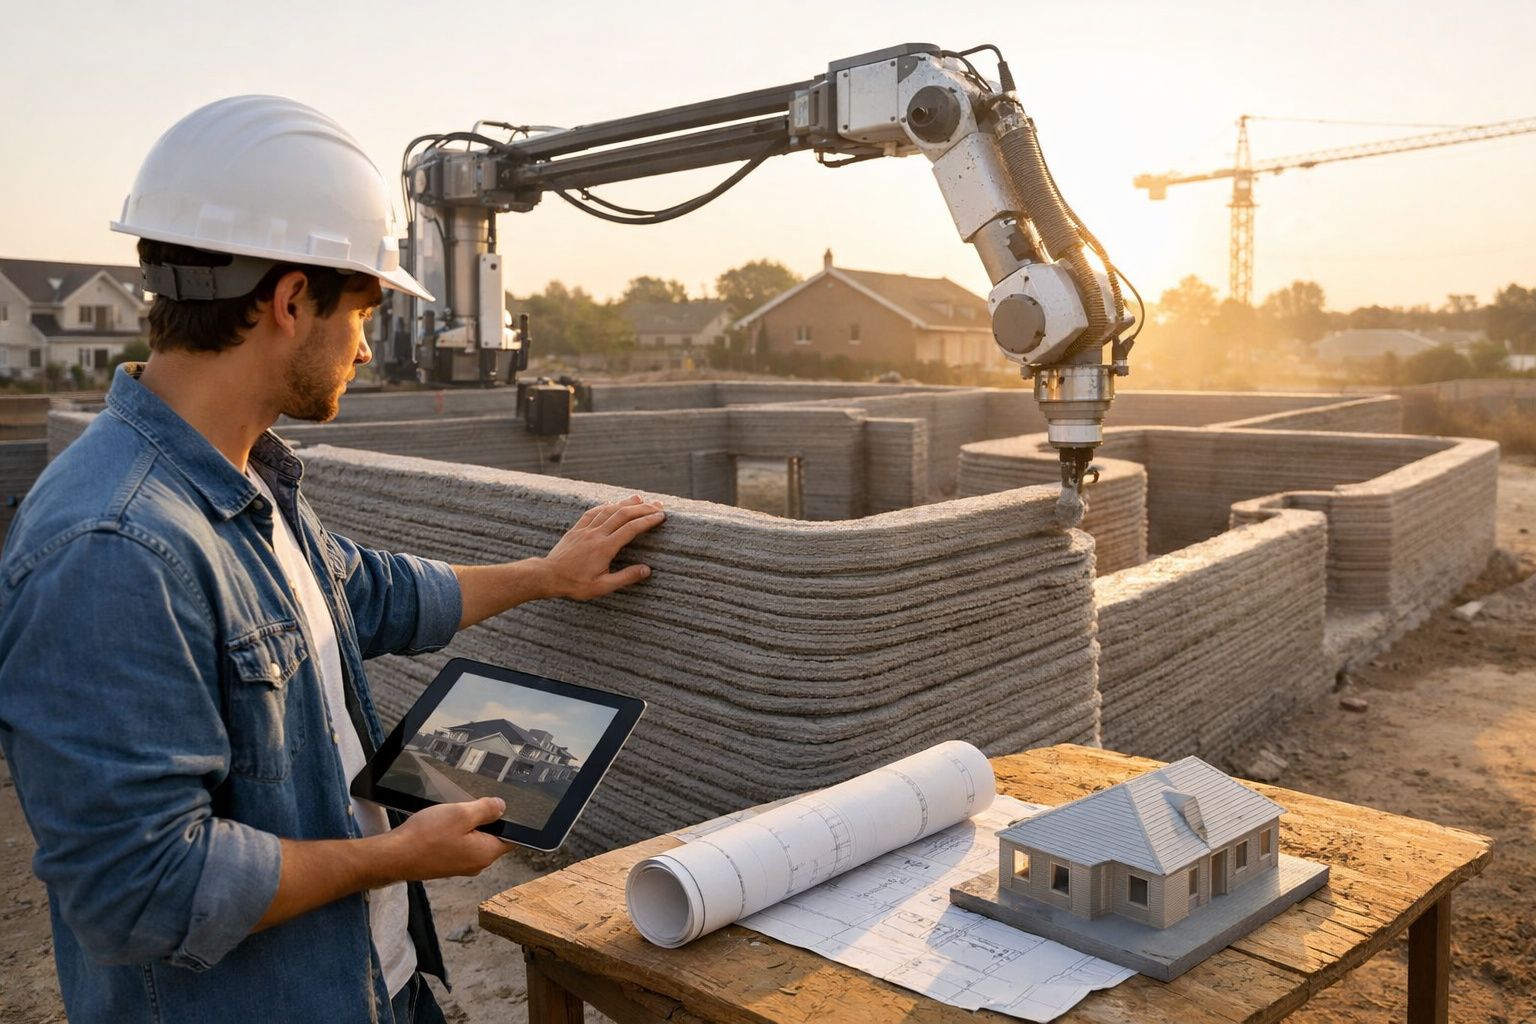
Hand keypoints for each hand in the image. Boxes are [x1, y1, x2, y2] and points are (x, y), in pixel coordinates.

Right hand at [386, 798, 514, 880]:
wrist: (394, 856)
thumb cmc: (426, 837)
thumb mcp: (461, 814)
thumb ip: (486, 809)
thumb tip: (502, 807)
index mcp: (486, 853)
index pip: (511, 838)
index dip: (509, 820)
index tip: (500, 807)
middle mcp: (476, 864)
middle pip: (491, 837)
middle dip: (483, 820)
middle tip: (468, 806)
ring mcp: (460, 865)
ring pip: (473, 839)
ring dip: (465, 826)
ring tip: (451, 815)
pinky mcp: (446, 864)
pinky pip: (458, 845)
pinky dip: (453, 834)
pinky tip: (440, 825)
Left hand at [540, 495, 664, 600]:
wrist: (547, 576)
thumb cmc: (575, 585)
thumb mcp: (602, 587)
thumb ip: (625, 577)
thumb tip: (647, 570)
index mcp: (605, 548)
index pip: (631, 529)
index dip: (648, 520)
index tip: (661, 516)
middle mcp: (596, 534)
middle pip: (623, 514)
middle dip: (643, 508)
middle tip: (658, 505)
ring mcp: (585, 530)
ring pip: (609, 510)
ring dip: (626, 503)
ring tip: (640, 498)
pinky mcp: (576, 530)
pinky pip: (592, 513)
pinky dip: (605, 506)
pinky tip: (612, 504)